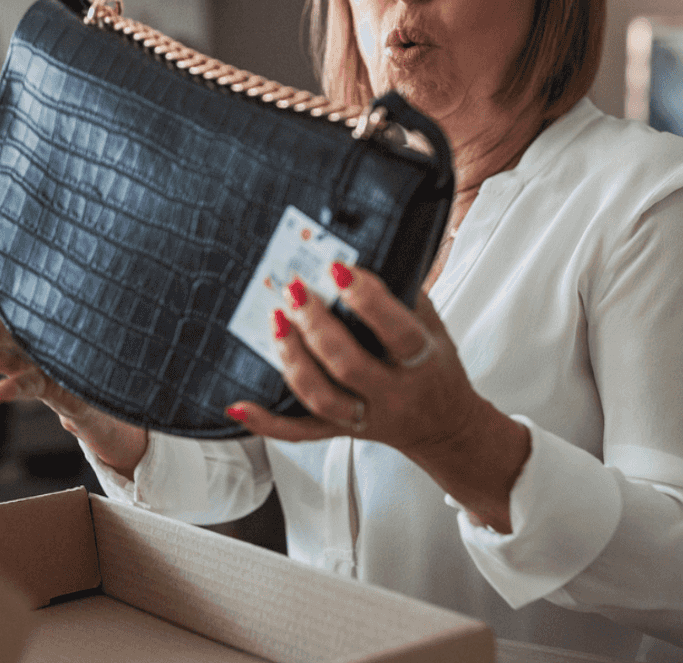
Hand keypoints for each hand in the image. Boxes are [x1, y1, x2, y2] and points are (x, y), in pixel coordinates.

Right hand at [0, 255, 145, 474]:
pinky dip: (11, 389)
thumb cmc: (70, 334)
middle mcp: (6, 340)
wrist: (97, 383)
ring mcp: (23, 362)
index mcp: (4, 315)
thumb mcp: (49, 298)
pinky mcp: (47, 383)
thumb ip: (28, 276)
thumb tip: (16, 224)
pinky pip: (28, 385)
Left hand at [226, 261, 478, 448]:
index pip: (396, 332)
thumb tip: (363, 251)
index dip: (368, 300)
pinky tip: (237, 405)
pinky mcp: (339, 431)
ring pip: (321, 397)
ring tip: (276, 322)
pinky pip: (299, 432)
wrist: (444, 428)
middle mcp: (392, 394)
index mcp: (421, 363)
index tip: (339, 268)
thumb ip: (404, 294)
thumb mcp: (434, 326)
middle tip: (294, 290)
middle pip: (349, 365)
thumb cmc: (436, 368)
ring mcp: (363, 417)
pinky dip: (265, 422)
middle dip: (316, 326)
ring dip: (292, 359)